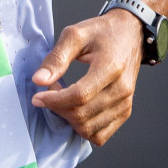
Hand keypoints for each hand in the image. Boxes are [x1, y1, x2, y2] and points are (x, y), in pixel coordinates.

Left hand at [29, 8, 142, 146]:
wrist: (130, 34)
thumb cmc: (102, 32)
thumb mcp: (75, 34)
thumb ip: (56, 58)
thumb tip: (38, 80)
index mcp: (111, 67)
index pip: (79, 96)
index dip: (54, 100)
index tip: (38, 96)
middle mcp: (122, 89)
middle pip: (82, 115)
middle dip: (58, 108)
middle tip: (51, 90)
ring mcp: (125, 103)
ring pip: (89, 129)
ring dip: (68, 118)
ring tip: (63, 98)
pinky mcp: (125, 112)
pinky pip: (100, 135)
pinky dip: (82, 128)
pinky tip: (75, 110)